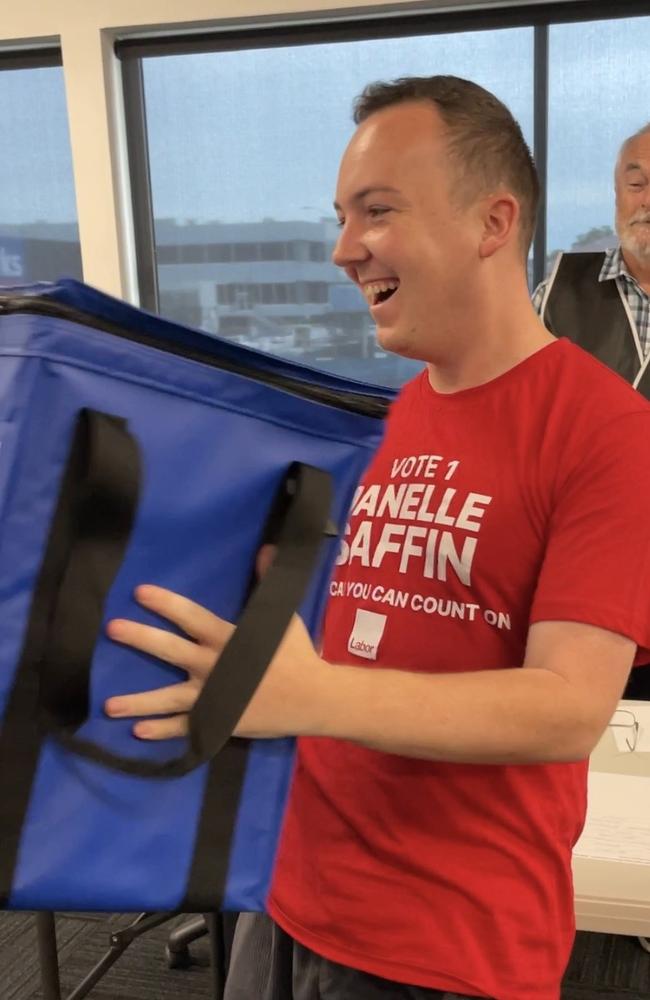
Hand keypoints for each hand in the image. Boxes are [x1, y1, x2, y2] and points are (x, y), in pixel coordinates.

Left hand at [104, 582, 325, 739]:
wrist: (312, 698)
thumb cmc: (297, 655)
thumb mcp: (284, 616)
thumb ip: (269, 582)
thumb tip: (268, 549)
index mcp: (227, 638)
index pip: (190, 616)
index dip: (165, 603)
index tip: (140, 593)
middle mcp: (213, 666)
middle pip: (169, 650)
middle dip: (139, 638)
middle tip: (112, 630)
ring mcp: (212, 697)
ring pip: (168, 698)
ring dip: (138, 702)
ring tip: (109, 706)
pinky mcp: (217, 721)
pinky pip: (185, 727)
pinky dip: (162, 730)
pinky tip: (138, 732)